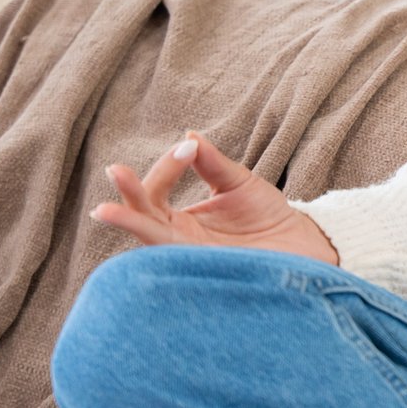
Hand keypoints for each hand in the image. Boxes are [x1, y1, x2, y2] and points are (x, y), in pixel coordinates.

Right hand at [90, 131, 339, 264]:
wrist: (301, 244)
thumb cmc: (267, 215)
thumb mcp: (238, 181)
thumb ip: (212, 163)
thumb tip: (189, 135)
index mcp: (180, 220)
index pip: (156, 192)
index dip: (167, 167)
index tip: (188, 147)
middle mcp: (178, 240)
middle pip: (143, 217)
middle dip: (128, 196)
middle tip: (115, 171)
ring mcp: (190, 257)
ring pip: (152, 242)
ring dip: (130, 223)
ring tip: (105, 211)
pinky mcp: (207, 272)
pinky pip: (178, 262)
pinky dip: (162, 250)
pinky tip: (147, 232)